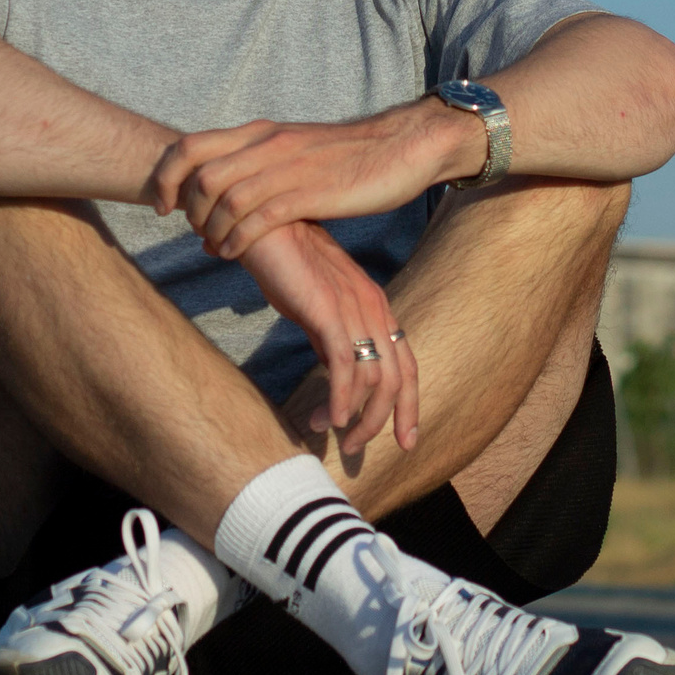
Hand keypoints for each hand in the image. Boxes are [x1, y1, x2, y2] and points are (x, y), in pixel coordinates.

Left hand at [149, 100, 484, 260]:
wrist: (404, 146)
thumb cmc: (353, 154)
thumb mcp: (297, 147)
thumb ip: (265, 159)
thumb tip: (236, 181)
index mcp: (262, 131)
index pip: (191, 145)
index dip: (166, 176)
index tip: (162, 203)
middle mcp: (267, 143)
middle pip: (198, 172)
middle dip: (183, 207)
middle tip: (187, 231)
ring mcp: (287, 167)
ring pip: (223, 197)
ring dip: (208, 228)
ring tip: (212, 246)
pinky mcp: (310, 193)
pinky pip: (257, 219)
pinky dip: (234, 240)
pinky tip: (232, 254)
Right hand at [238, 221, 418, 455]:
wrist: (264, 225)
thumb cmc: (286, 265)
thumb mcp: (316, 308)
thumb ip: (331, 340)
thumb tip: (336, 378)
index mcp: (376, 307)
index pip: (406, 364)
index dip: (409, 405)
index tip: (404, 439)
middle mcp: (374, 308)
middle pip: (397, 379)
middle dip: (383, 422)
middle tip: (357, 449)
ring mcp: (354, 309)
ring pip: (373, 379)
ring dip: (355, 417)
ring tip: (331, 435)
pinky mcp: (328, 311)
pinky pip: (344, 366)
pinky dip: (340, 399)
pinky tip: (329, 418)